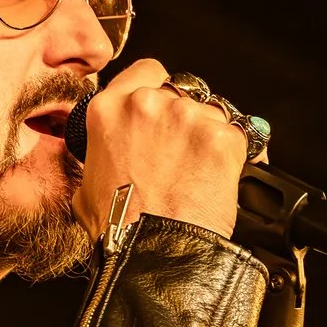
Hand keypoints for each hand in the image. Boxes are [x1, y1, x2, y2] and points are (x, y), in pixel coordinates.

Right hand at [77, 59, 246, 241]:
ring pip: (211, 112)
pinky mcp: (222, 138)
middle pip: (183, 91)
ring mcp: (187, 118)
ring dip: (208, 136)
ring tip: (199, 174)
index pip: (147, 71)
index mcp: (109, 109)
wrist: (152, 255)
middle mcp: (148, 104)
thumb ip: (101, 154)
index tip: (165, 107)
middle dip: (185, 119)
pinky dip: (235, 155)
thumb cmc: (118, 230)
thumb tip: (110, 157)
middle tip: (181, 154)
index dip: (160, 88)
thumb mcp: (86, 187)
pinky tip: (222, 179)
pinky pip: (240, 136)